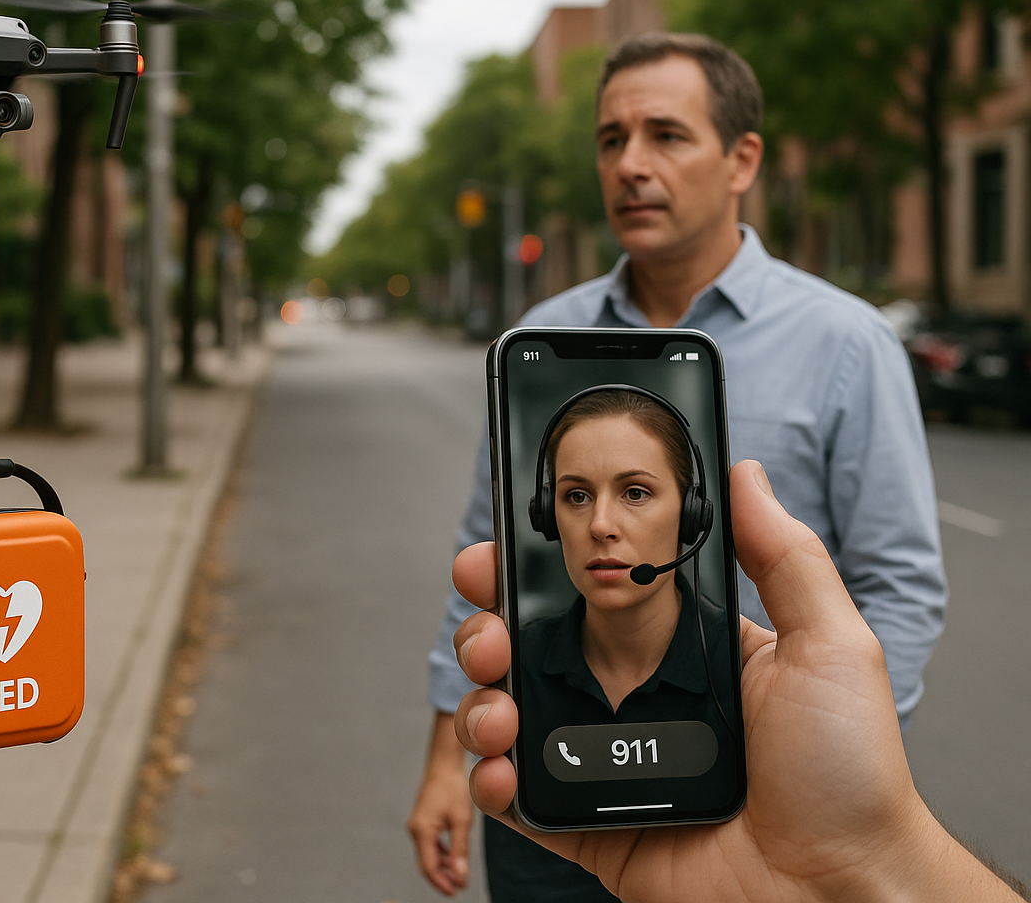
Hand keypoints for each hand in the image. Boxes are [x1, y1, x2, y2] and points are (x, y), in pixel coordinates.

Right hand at [407, 712, 472, 894]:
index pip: (429, 866)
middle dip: (443, 877)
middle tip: (461, 885)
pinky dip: (441, 854)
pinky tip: (453, 858)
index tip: (455, 891)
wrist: (444, 766)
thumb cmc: (452, 787)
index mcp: (421, 830)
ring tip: (460, 874)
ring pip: (429, 854)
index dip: (442, 882)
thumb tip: (460, 874)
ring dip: (444, 866)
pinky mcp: (422, 822)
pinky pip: (430, 844)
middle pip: (427, 863)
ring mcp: (417, 826)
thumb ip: (460, 849)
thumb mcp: (461, 821)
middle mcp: (415, 830)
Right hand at [451, 460, 1018, 902]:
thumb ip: (784, 556)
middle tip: (488, 629)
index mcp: (678, 651)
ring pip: (512, 716)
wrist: (842, 892)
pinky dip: (494, 781)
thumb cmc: (850, 777)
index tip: (498, 553)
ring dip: (483, 702)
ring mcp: (607, 765)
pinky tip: (504, 767)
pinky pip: (521, 799)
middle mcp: (634, 700)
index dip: (533, 573)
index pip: (587, 597)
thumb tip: (746, 472)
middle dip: (487, 630)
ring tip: (500, 708)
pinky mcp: (592, 826)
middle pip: (530, 651)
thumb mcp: (830, 646)